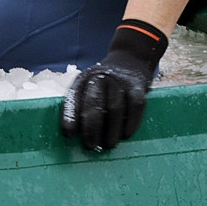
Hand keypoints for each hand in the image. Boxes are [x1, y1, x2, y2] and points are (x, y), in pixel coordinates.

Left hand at [61, 20, 167, 150]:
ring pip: (115, 107)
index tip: (69, 135)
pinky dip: (131, 122)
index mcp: (83, 79)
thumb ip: (83, 104)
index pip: (73, 97)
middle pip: (94, 103)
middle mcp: (100, 77)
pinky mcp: (137, 84)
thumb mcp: (90, 86)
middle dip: (91, 127)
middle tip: (91, 146)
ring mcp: (119, 80)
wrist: (129, 59)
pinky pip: (135, 106)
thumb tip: (77, 136)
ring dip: (111, 129)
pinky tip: (126, 134)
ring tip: (108, 145)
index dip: (70, 116)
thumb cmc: (105, 84)